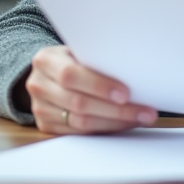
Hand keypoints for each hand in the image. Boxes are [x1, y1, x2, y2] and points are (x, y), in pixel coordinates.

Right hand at [25, 45, 157, 134]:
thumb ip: (96, 58)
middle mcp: (39, 85)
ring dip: (115, 123)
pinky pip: (79, 134)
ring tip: (140, 118)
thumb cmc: (72, 58)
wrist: (47, 72)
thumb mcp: (78, 50)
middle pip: (79, 103)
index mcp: (46, 60)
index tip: (125, 93)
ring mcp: (40, 109)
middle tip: (145, 112)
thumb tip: (135, 70)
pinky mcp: (46, 126)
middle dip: (116, 110)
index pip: (71, 75)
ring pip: (81, 123)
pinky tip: (124, 124)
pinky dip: (105, 130)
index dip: (99, 86)